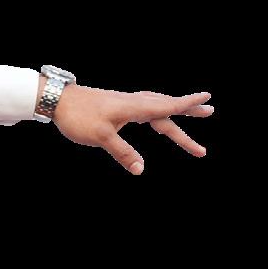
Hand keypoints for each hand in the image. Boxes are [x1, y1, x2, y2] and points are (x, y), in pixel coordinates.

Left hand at [49, 85, 214, 175]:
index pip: (168, 106)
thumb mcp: (101, 137)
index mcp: (134, 107)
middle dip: (189, 111)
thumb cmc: (78, 116)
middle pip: (167, 108)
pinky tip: (156, 114)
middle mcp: (134, 102)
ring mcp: (126, 102)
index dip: (188, 104)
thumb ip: (123, 153)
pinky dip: (157, 109)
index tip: (208, 98)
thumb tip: (142, 170)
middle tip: (210, 112)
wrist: (57, 99)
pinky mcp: (118, 105)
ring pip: (156, 107)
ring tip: (191, 112)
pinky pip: (145, 106)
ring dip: (174, 111)